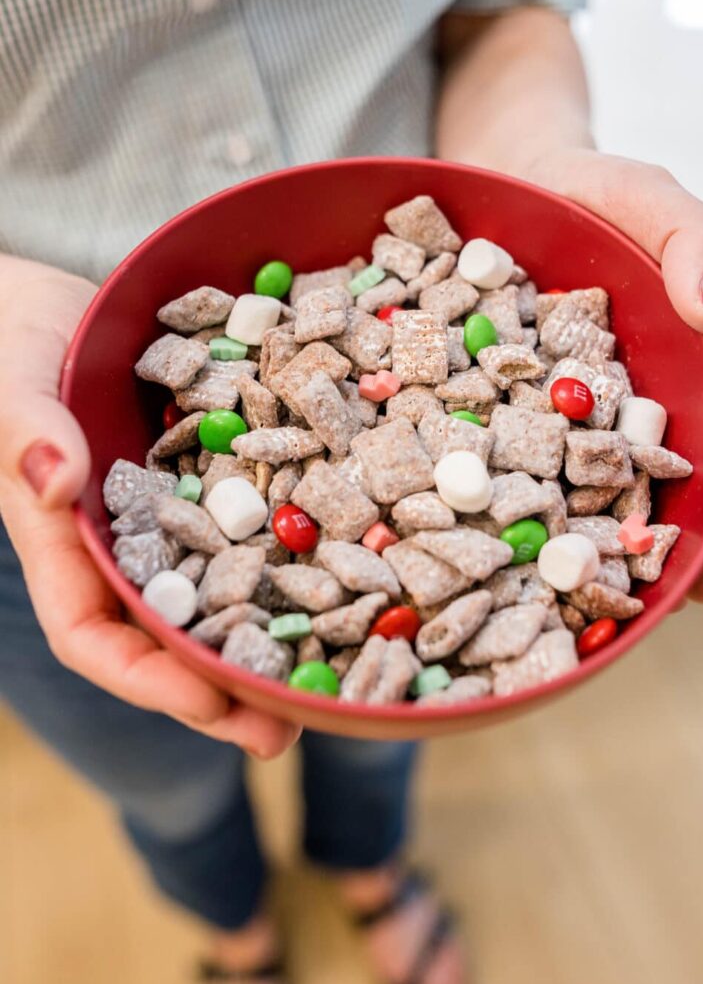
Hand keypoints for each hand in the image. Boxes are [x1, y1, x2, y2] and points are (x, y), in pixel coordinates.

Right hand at [0, 258, 298, 756]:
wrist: (48, 300)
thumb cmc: (2, 335)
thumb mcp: (6, 377)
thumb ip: (24, 429)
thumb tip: (56, 482)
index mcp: (61, 537)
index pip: (92, 633)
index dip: (147, 678)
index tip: (210, 706)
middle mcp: (121, 539)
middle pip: (168, 634)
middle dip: (222, 685)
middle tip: (289, 726)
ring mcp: (169, 510)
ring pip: (217, 588)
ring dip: (267, 632)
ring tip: (330, 673)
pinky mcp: (208, 473)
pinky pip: (248, 520)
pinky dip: (287, 550)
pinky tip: (344, 564)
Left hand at [525, 148, 702, 601]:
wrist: (501, 183)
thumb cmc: (586, 188)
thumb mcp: (643, 193)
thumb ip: (691, 236)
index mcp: (685, 349)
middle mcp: (636, 391)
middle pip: (676, 468)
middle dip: (690, 529)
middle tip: (695, 591)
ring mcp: (573, 407)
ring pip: (604, 483)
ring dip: (616, 540)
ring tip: (618, 600)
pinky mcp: (513, 410)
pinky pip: (526, 464)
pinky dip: (536, 507)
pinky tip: (526, 552)